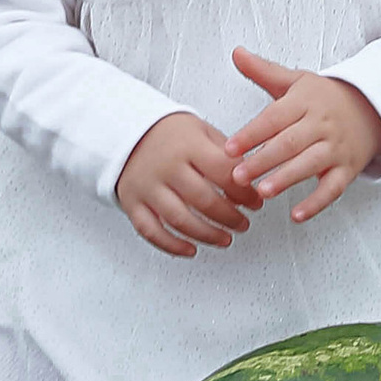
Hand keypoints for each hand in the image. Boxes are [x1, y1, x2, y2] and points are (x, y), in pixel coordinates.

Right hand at [116, 113, 254, 256]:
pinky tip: (191, 249)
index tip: (255, 202)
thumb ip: (225, 154)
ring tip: (225, 239)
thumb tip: (250, 183)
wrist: (126, 131)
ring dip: (208, 235)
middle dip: (230, 217)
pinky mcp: (133, 203)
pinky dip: (172, 245)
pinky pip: (151, 231)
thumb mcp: (201, 130)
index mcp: (188, 145)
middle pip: (204, 200)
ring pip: (180, 220)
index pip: (223, 172)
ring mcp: (147, 187)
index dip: (245, 192)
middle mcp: (167, 167)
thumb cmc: (169, 133)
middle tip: (243, 223)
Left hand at [226, 48, 380, 221]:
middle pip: (290, 143)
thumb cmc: (324, 98)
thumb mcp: (296, 80)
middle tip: (238, 175)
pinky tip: (297, 215)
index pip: (274, 118)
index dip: (251, 133)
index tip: (229, 148)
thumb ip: (263, 71)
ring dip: (286, 179)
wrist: (371, 109)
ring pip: (310, 164)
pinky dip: (316, 203)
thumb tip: (236, 53)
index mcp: (305, 101)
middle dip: (263, 160)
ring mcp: (336, 148)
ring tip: (263, 192)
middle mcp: (321, 124)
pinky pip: (333, 188)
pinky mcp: (347, 169)